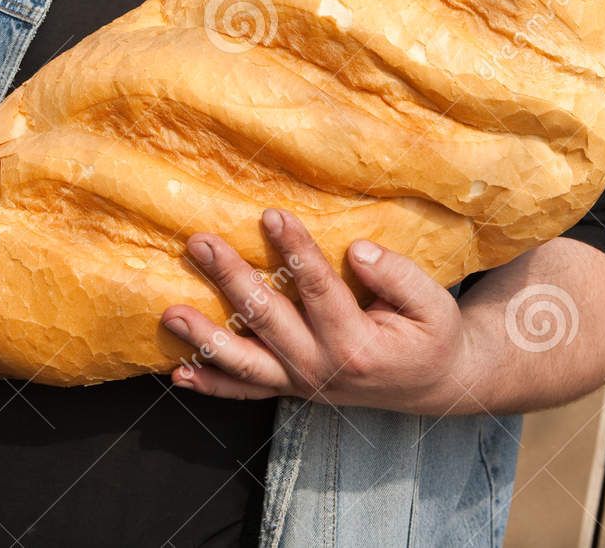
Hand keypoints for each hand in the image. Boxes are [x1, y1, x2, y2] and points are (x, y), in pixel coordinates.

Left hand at [160, 209, 481, 413]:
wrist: (435, 383)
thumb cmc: (431, 335)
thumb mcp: (434, 304)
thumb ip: (399, 276)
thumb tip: (358, 250)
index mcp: (358, 345)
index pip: (318, 288)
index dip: (294, 250)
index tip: (271, 214)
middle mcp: (322, 369)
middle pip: (268, 319)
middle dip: (231, 278)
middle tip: (200, 242)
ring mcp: (302, 382)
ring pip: (245, 361)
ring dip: (204, 337)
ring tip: (170, 313)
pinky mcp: (293, 387)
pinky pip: (246, 391)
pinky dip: (212, 385)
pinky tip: (179, 373)